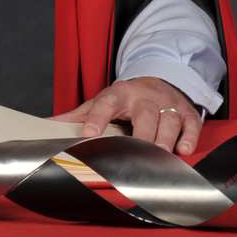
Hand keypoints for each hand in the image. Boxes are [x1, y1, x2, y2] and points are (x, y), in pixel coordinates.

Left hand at [51, 76, 201, 154]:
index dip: (96, 118)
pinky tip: (183, 150)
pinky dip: (189, 137)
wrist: (157, 81)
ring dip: (165, 138)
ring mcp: (168, 104)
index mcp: (119, 93)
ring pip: (169, 120)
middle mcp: (144, 98)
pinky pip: (191, 125)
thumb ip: (76, 115)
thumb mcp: (100, 102)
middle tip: (136, 151)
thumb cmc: (125, 99)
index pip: (106, 103)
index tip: (87, 135)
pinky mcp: (187, 113)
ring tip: (160, 155)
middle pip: (145, 114)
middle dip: (142, 133)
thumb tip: (45, 125)